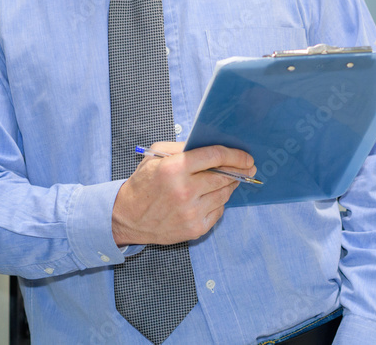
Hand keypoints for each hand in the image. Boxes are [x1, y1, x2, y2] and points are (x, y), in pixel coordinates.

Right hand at [111, 141, 255, 245]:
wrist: (127, 217)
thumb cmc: (144, 183)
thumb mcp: (157, 155)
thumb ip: (184, 147)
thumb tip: (213, 147)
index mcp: (175, 168)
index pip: (216, 156)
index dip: (236, 155)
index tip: (247, 157)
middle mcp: (184, 191)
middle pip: (224, 176)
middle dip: (239, 171)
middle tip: (248, 168)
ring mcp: (191, 212)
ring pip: (224, 194)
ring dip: (229, 186)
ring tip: (228, 181)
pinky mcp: (195, 228)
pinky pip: (219, 211)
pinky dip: (218, 203)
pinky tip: (210, 198)